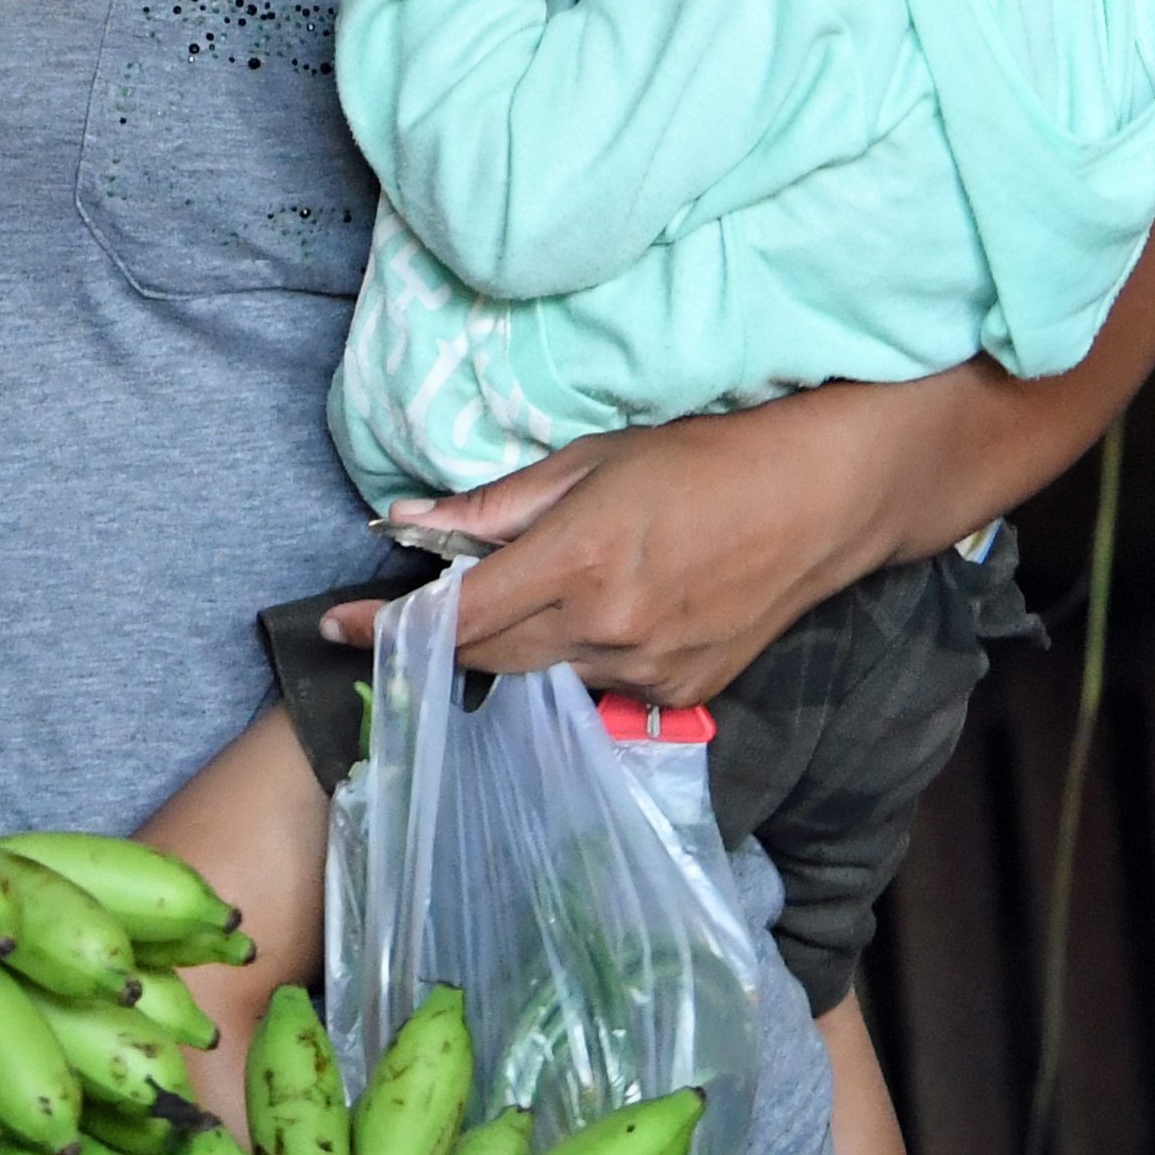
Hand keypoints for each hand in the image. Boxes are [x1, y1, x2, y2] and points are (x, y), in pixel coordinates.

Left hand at [322, 410, 903, 702]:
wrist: (820, 501)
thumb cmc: (704, 460)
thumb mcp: (590, 462)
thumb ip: (494, 506)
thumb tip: (406, 521)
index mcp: (578, 562)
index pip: (456, 614)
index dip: (388, 626)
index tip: (334, 628)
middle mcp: (608, 627)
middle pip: (487, 656)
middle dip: (442, 637)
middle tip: (415, 610)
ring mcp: (648, 670)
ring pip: (542, 672)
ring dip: (516, 641)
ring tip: (543, 590)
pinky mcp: (682, 694)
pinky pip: (598, 685)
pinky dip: (579, 654)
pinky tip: (606, 610)